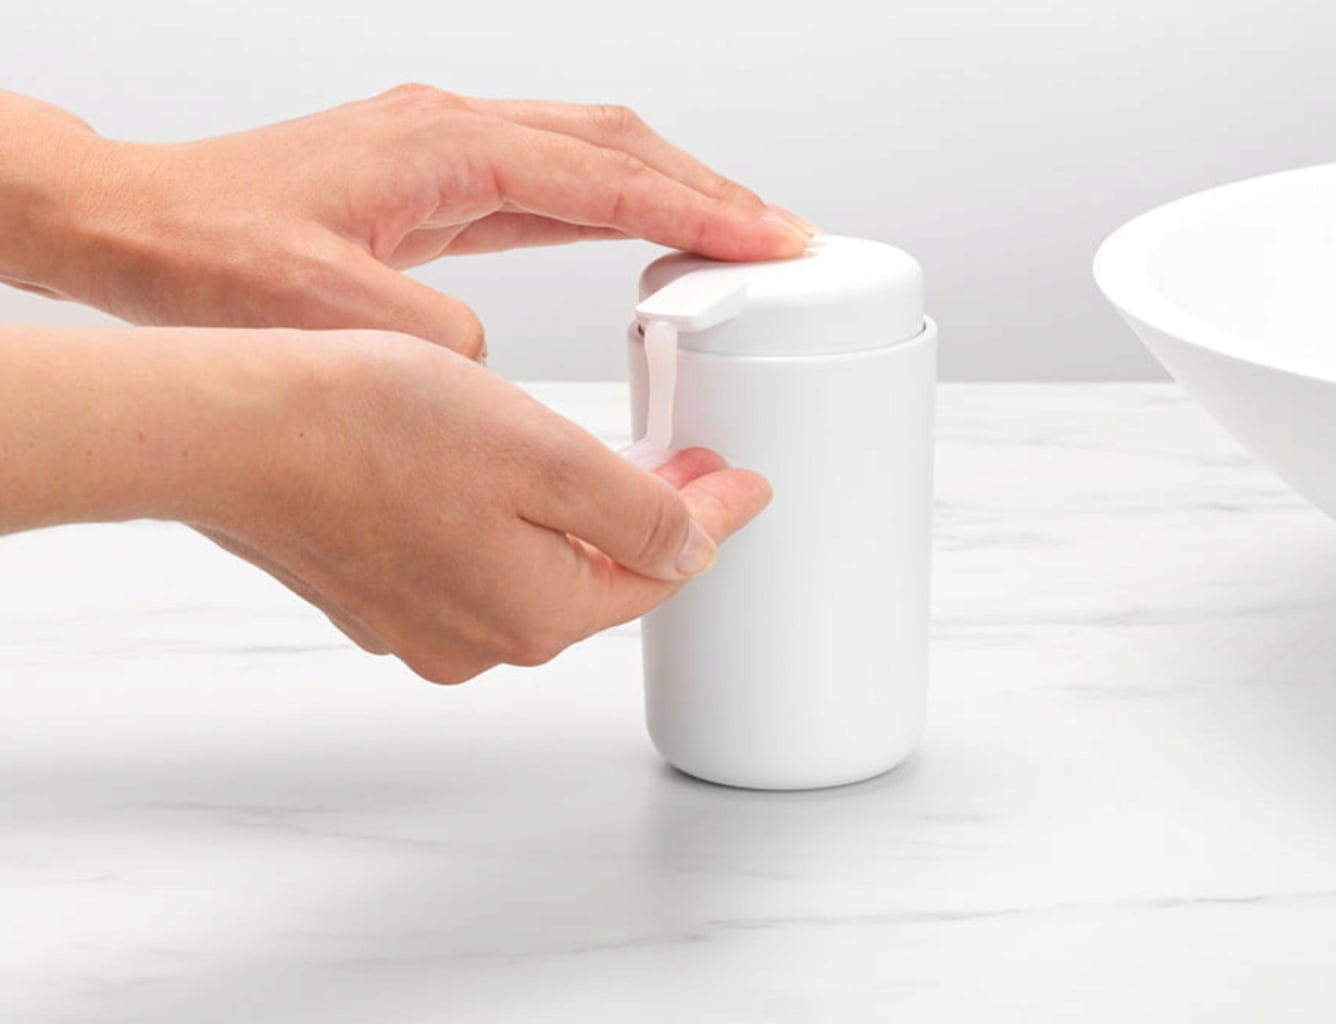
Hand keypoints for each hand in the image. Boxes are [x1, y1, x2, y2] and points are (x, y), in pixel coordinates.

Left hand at [0, 86, 816, 356]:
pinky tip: (637, 237)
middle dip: (710, 190)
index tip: (771, 240)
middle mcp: (459, 133)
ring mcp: (448, 149)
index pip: (611, 176)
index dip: (701, 211)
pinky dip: (612, 206)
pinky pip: (552, 182)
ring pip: (592, 153)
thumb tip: (490, 362)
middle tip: (781, 239)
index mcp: (450, 152)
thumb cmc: (214, 257)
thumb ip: (436, 338)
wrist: (139, 226)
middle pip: (621, 144)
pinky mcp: (434, 178)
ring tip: (732, 239)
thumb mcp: (334, 312)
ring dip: (669, 191)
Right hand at [194, 330, 771, 682]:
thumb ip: (637, 514)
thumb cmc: (371, 425)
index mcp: (534, 616)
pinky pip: (474, 564)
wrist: (232, 425)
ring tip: (605, 457)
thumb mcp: (545, 454)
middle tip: (685, 461)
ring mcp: (420, 625)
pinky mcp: (376, 595)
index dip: (713, 519)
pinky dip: (508, 524)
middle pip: (599, 580)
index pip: (660, 574)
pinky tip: (504, 472)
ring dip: (577, 521)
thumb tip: (695, 549)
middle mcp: (478, 642)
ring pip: (535, 571)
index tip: (746, 482)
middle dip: (649, 520)